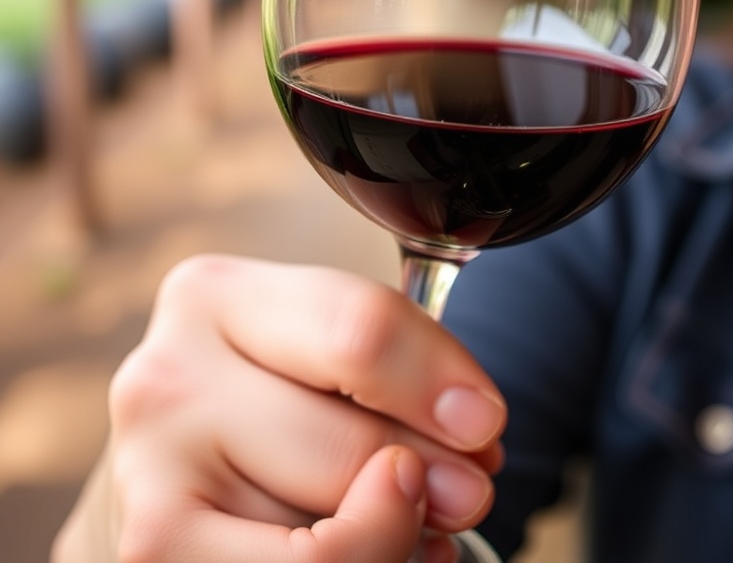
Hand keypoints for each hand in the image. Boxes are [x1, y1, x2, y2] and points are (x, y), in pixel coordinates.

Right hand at [51, 254, 506, 562]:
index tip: (486, 422)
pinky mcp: (150, 549)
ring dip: (395, 535)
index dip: (439, 384)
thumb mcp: (319, 345)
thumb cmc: (271, 388)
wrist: (179, 461)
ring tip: (413, 516)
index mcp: (216, 293)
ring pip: (324, 536)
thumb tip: (469, 440)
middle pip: (350, 446)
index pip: (360, 332)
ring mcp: (148, 471)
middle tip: (469, 489)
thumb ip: (390, 365)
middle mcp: (167, 374)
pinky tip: (379, 549)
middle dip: (435, 477)